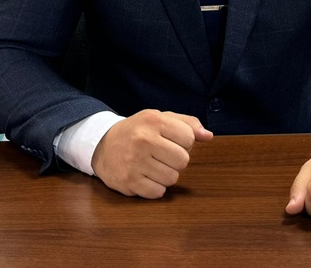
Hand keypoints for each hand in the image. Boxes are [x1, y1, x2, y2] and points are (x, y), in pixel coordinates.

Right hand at [91, 109, 212, 198]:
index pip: (189, 138)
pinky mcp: (128, 182)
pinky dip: (155, 187)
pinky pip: (158, 192)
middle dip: (176, 160)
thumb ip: (187, 124)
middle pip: (183, 161)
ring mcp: (135, 162)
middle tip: (162, 155)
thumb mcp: (159, 118)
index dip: (184, 142)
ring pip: (172, 178)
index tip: (172, 141)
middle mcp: (144, 140)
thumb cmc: (138, 131)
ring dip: (166, 174)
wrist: (102, 144)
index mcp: (154, 121)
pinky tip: (145, 176)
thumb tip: (208, 136)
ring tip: (153, 165)